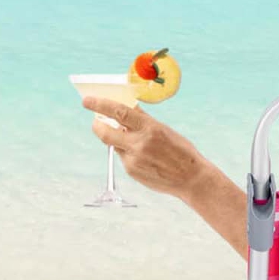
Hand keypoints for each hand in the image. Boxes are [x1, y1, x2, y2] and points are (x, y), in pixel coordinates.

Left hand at [83, 98, 207, 198]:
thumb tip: (126, 107)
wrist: (191, 178)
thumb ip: (143, 120)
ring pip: (114, 145)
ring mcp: (133, 159)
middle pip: (105, 133)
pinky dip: (128, 153)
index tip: (87, 100)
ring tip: (134, 141)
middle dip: (96, 125)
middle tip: (95, 121)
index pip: (119, 112)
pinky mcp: (132, 171)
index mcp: (149, 128)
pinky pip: (123, 157)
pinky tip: (144, 158)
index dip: (100, 105)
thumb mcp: (163, 129)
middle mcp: (138, 144)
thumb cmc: (180, 151)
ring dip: (117, 139)